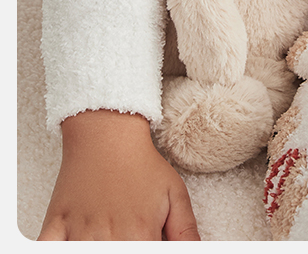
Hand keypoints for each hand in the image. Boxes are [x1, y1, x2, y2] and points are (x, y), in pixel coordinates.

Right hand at [38, 109, 200, 240]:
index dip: (145, 251)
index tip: (142, 243)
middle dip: (120, 249)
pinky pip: (46, 250)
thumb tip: (197, 253)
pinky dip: (53, 251)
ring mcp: (79, 234)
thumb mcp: (175, 194)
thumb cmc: (142, 163)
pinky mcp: (54, 226)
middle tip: (124, 236)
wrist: (108, 131)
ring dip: (92, 248)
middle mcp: (109, 240)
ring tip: (105, 237)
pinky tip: (69, 244)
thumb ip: (186, 233)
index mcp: (140, 238)